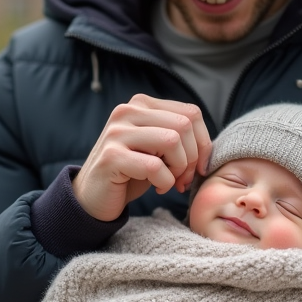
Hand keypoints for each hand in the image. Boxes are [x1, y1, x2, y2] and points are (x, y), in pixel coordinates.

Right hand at [73, 95, 210, 221]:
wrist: (94, 197)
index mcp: (142, 104)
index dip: (203, 143)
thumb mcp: (157, 147)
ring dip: (178, 168)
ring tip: (168, 181)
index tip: (196, 166)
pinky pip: (155, 166)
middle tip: (181, 178)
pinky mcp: (112, 156)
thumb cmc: (132, 172)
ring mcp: (117, 132)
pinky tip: (156, 187)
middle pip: (184, 125)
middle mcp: (127, 111)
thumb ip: (178, 135)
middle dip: (191, 157)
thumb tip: (208, 146)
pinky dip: (164, 182)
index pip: (191, 113)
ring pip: (172, 141)